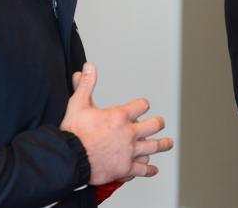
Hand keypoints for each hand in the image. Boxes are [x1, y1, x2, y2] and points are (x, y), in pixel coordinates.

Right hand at [61, 62, 173, 184]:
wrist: (69, 159)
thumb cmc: (73, 132)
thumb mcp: (78, 104)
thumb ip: (86, 84)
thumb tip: (89, 67)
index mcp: (119, 116)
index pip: (141, 106)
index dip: (142, 105)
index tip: (142, 106)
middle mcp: (129, 133)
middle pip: (154, 126)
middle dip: (158, 123)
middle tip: (160, 123)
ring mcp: (129, 152)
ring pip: (153, 147)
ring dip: (163, 144)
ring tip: (168, 143)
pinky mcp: (126, 168)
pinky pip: (143, 170)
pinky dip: (150, 169)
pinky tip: (153, 169)